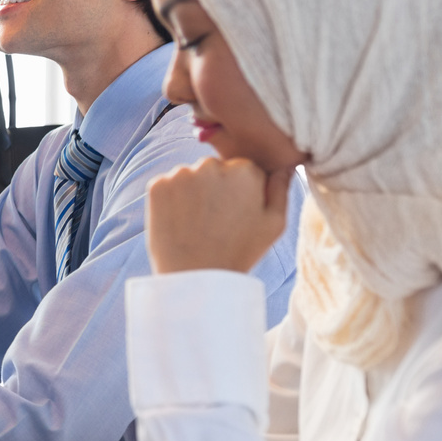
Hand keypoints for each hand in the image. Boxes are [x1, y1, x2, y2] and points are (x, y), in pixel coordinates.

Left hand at [146, 157, 292, 274]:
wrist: (196, 276)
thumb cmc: (240, 251)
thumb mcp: (275, 223)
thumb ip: (280, 188)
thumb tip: (284, 165)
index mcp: (244, 170)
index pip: (243, 169)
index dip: (241, 191)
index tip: (237, 212)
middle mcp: (212, 165)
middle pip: (215, 169)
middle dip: (216, 187)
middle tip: (216, 220)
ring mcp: (181, 174)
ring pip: (191, 176)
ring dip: (193, 191)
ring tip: (198, 223)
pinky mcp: (157, 186)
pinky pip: (168, 185)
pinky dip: (172, 199)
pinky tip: (180, 221)